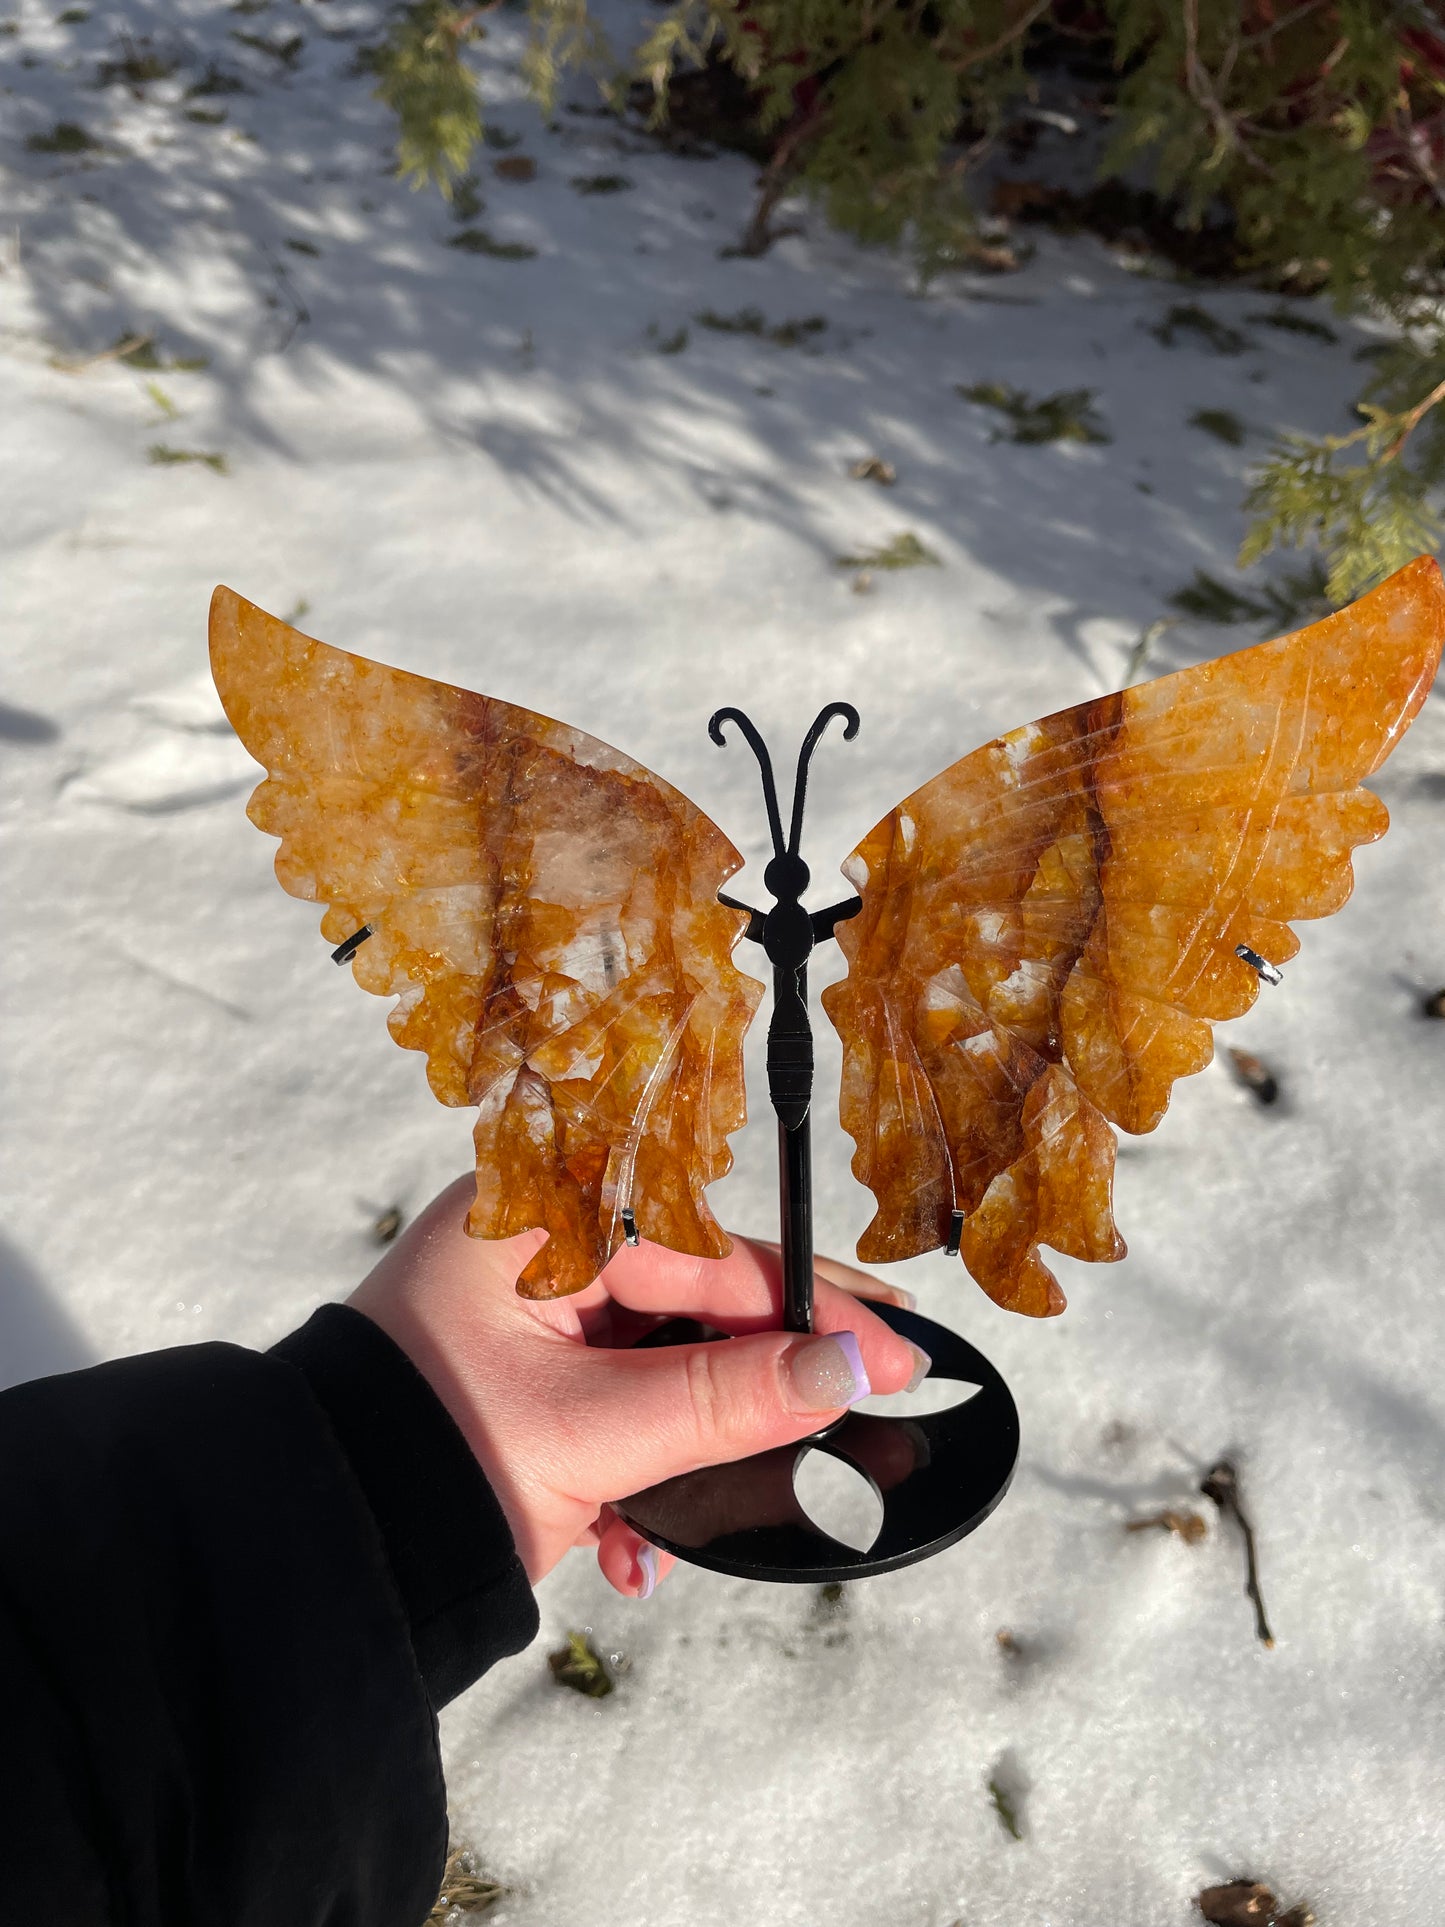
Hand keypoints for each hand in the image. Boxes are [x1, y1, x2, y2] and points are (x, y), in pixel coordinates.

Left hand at [346, 1175, 928, 1599]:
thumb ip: (727, 1400)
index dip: (809, 1309)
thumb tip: (847, 1368)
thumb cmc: (423, 1463)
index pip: (708, 1253)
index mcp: (537, 1217)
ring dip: (692, 1451)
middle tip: (866, 1402)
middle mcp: (534, 1247)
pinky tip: (636, 1550)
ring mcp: (527, 1313)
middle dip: (757, 1386)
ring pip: (660, 1361)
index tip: (892, 1354)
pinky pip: (615, 1401)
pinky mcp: (522, 1375)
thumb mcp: (592, 1432)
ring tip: (709, 1519)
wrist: (312, 1555)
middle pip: (692, 1303)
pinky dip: (639, 1473)